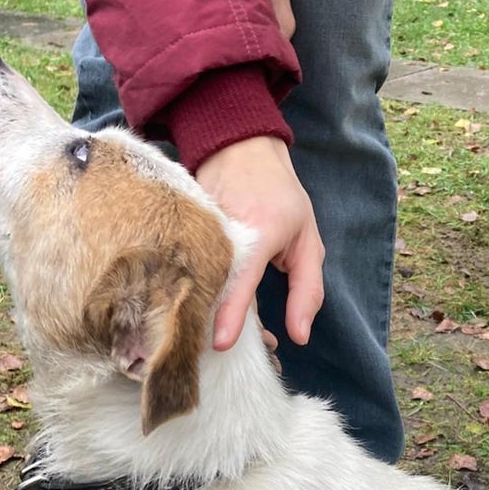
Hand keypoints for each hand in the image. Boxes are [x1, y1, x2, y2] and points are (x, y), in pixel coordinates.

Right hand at [196, 136, 324, 350]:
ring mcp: (197, 228)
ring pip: (198, 280)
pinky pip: (187, 267)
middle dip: (228, 324)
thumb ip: (308, 289)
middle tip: (258, 343)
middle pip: (215, 288)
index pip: (243, 278)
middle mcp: (224, 231)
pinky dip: (199, 289)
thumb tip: (300, 336)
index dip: (232, 311)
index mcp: (260, 231)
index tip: (222, 342)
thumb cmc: (280, 197)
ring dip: (213, 311)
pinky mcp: (180, 229)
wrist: (239, 146)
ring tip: (238, 329)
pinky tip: (213, 301)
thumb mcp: (308, 240)